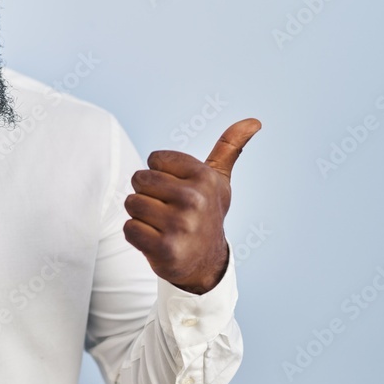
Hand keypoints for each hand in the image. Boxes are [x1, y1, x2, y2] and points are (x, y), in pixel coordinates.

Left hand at [123, 118, 260, 293]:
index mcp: (204, 177)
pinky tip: (156, 240)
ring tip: (161, 224)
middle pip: (139, 179)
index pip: (154, 159)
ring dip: (140, 215)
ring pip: (132, 203)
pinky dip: (136, 235)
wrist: (205, 263)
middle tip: (166, 209)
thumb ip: (229, 148)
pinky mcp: (165, 248)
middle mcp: (195, 199)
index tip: (177, 190)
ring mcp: (180, 225)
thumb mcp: (219, 180)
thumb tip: (254, 120)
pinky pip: (129, 228)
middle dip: (146, 194)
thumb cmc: (206, 212)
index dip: (159, 174)